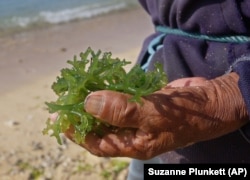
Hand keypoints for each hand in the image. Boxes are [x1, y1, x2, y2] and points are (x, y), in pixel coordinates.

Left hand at [64, 72, 248, 159]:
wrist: (211, 102)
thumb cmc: (186, 114)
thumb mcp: (153, 114)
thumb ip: (121, 110)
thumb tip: (88, 103)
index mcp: (135, 144)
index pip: (99, 143)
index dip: (78, 133)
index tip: (61, 118)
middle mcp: (134, 133)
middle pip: (102, 128)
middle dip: (84, 116)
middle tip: (67, 100)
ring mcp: (139, 118)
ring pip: (111, 113)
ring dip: (96, 103)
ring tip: (80, 90)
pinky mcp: (144, 104)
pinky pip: (122, 100)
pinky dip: (112, 93)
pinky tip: (103, 84)